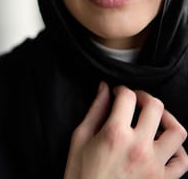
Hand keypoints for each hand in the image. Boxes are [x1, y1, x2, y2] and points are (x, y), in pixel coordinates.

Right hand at [64, 82, 187, 178]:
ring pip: (176, 132)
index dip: (122, 90)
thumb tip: (104, 89)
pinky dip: (178, 150)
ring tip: (155, 119)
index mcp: (115, 134)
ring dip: (167, 119)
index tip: (118, 93)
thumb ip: (95, 110)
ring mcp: (154, 166)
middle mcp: (138, 147)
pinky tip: (165, 145)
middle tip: (136, 100)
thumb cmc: (81, 175)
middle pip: (155, 106)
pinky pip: (183, 162)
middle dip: (144, 97)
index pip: (128, 97)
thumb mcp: (80, 138)